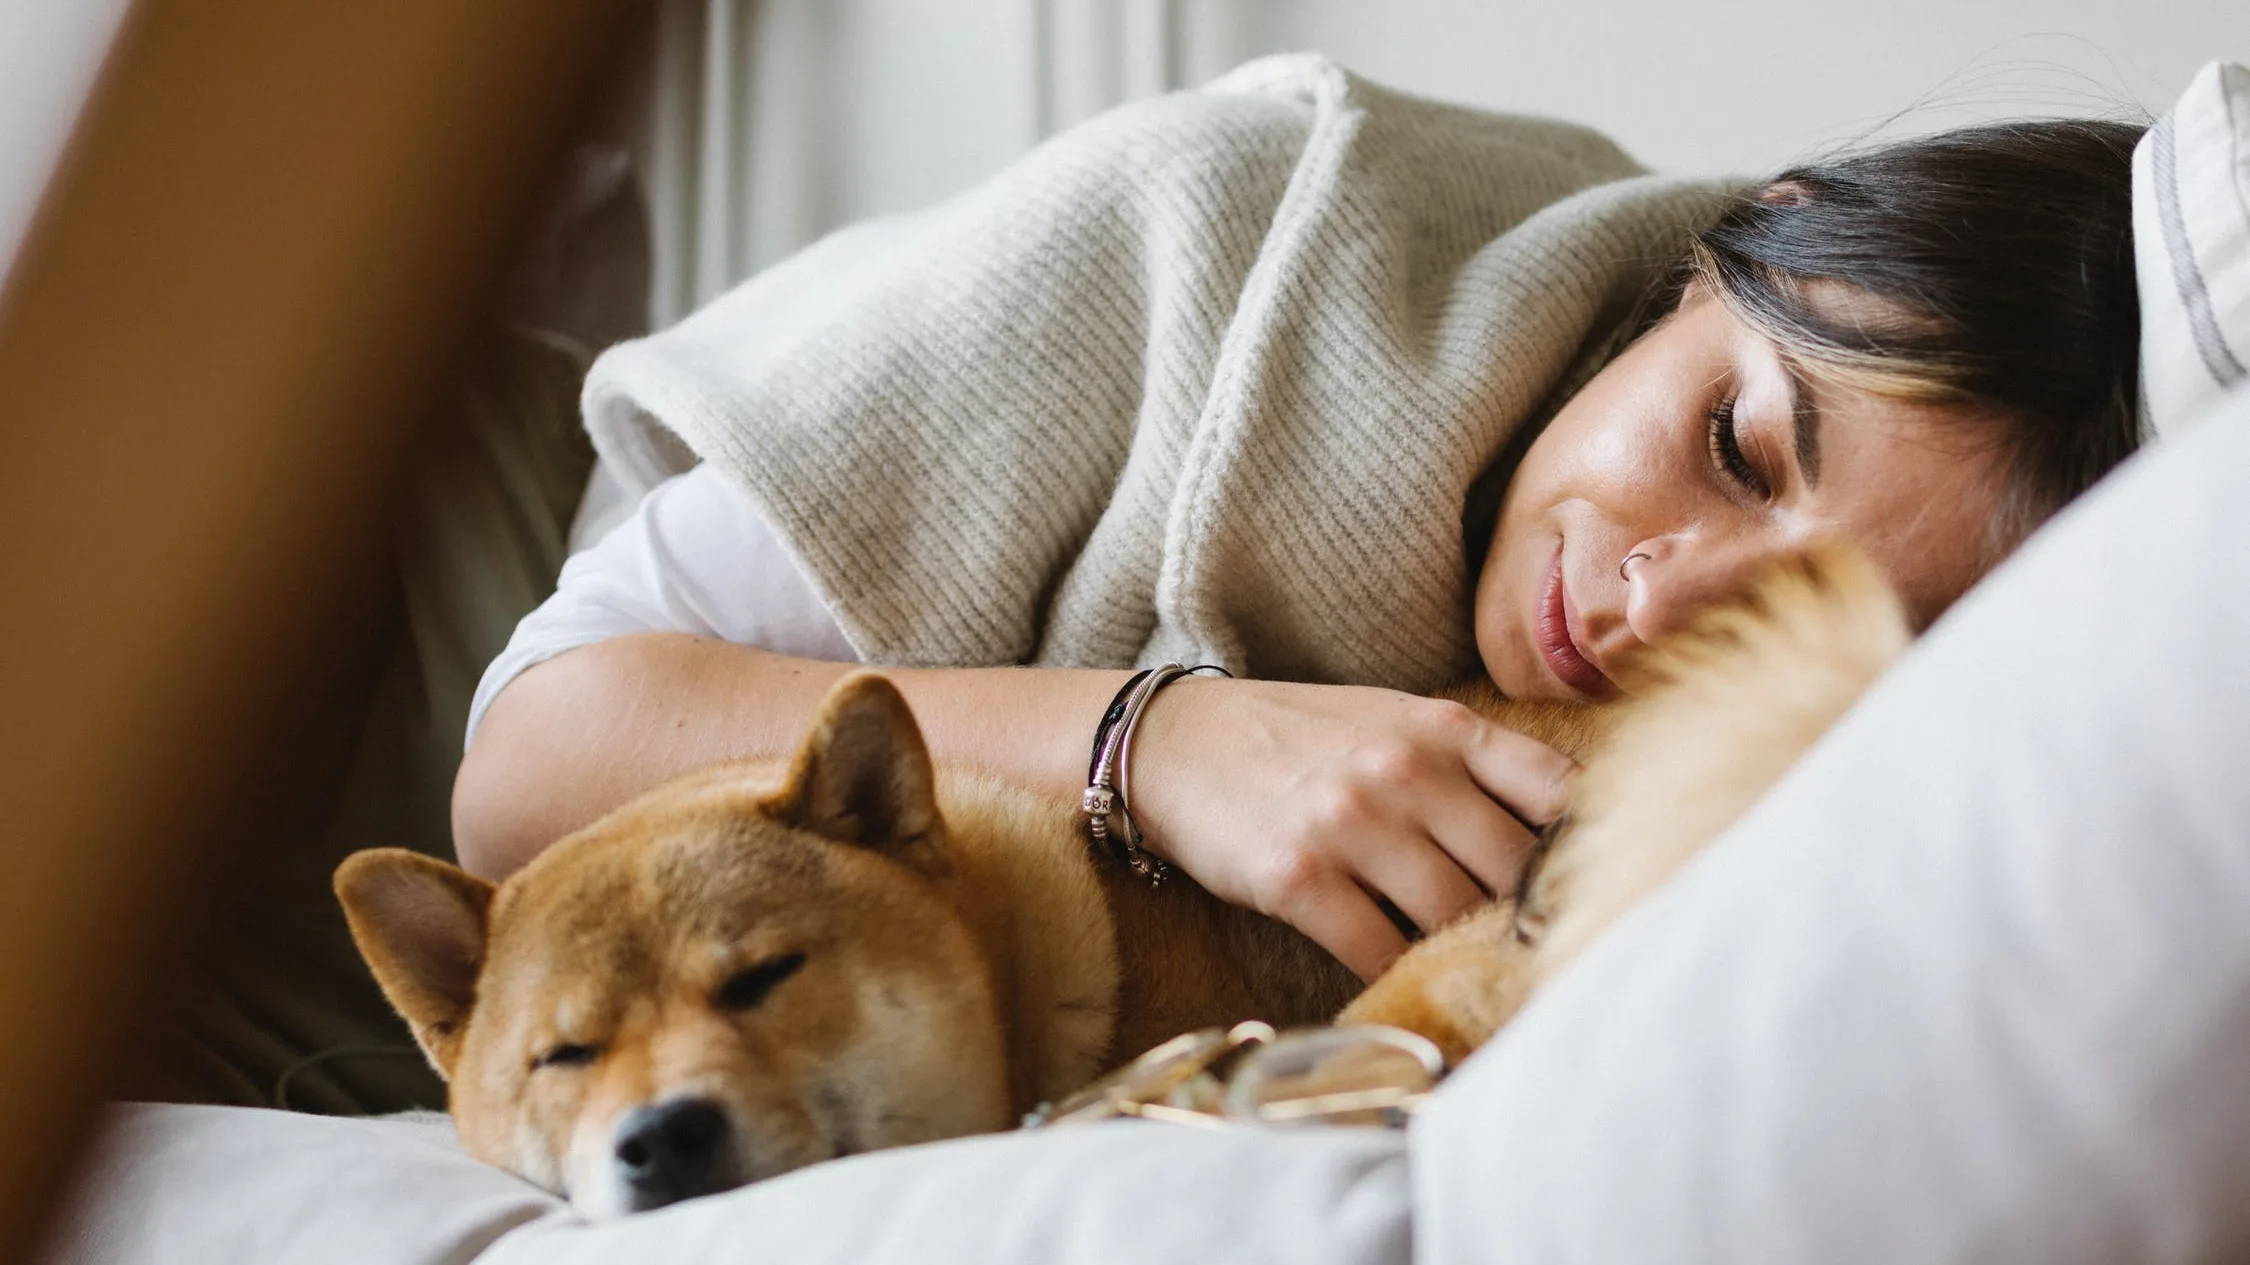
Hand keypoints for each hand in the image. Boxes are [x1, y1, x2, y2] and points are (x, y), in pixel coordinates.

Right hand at [1125, 678, 1574, 980]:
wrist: (1171, 743)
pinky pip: (1380, 951)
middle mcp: (1406, 773)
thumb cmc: (1294, 738)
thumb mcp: (1391, 722)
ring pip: (1453, 916)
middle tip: (1545, 958)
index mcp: (1442, 730)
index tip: (1599, 888)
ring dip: (1469, 955)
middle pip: (1514, 869)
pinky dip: (1401, 976)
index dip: (1593, 847)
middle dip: (1533, 920)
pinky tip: (1407, 981)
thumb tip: (1560, 833)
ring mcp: (1352, 826)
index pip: (1558, 791)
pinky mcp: (1300, 880)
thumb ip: (1470, 765)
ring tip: (1479, 977)